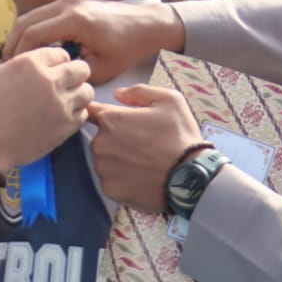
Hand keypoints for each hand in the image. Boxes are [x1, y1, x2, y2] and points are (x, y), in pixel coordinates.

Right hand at [0, 47, 91, 169]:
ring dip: (78, 94)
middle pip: (81, 69)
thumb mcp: (0, 74)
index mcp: (31, 63)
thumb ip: (27, 65)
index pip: (61, 54)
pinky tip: (61, 117)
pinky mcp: (67, 125)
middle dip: (75, 75)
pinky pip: (83, 113)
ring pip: (87, 91)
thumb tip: (45, 64)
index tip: (53, 71)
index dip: (58, 63)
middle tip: (65, 84)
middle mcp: (50, 80)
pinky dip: (75, 114)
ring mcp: (61, 103)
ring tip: (65, 101)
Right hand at [3, 0, 184, 83]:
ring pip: (31, 16)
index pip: (33, 35)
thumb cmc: (127, 48)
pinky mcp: (71, 1)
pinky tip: (34, 49)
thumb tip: (49, 80)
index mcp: (74, 20)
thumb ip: (72, 75)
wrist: (147, 25)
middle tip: (7, 66)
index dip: (18, 55)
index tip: (12, 72)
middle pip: (25, 21)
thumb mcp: (100, 70)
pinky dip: (33, 30)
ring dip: (21, 36)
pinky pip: (43, 14)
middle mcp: (67, 4)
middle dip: (12, 44)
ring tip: (17, 59)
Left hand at [86, 84, 201, 212]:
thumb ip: (139, 92)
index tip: (115, 120)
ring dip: (117, 159)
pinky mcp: (109, 189)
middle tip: (141, 145)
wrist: (190, 177)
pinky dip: (121, 179)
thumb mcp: (169, 100)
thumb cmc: (179, 135)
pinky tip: (140, 177)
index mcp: (110, 119)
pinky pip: (110, 180)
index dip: (100, 113)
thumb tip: (118, 94)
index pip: (91, 111)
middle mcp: (100, 144)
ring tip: (142, 163)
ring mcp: (103, 168)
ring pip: (105, 160)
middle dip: (116, 138)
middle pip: (100, 138)